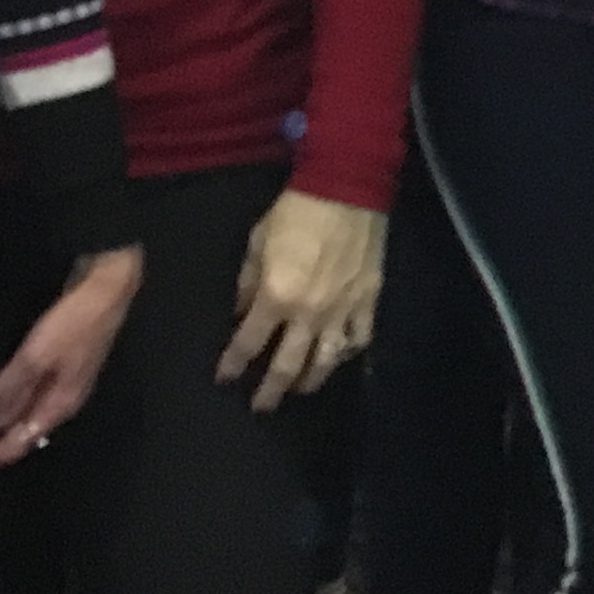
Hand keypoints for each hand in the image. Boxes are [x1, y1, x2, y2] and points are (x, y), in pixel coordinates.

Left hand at [0, 245, 142, 477]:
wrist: (109, 285)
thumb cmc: (76, 322)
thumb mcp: (38, 355)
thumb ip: (10, 388)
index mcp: (59, 406)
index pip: (18, 443)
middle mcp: (60, 399)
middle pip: (21, 430)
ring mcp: (61, 379)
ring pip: (22, 409)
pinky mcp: (58, 360)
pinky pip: (26, 389)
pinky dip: (6, 394)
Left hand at [219, 191, 384, 413]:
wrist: (347, 188)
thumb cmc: (296, 211)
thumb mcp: (257, 240)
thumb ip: (248, 281)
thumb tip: (242, 311)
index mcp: (276, 296)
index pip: (248, 342)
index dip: (233, 364)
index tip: (225, 378)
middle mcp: (308, 313)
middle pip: (287, 365)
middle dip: (270, 390)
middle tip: (261, 406)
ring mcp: (342, 311)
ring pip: (326, 361)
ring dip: (309, 381)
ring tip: (299, 389)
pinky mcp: (368, 302)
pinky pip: (358, 339)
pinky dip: (347, 353)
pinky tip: (338, 356)